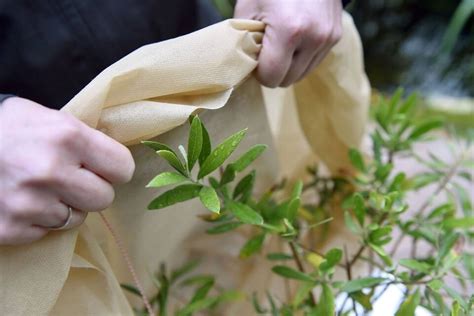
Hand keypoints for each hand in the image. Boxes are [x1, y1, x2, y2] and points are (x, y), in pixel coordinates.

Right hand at [0, 97, 134, 244]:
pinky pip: (46, 232)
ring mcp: (29, 204)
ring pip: (77, 218)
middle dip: (92, 190)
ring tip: (40, 188)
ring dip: (64, 206)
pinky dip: (38, 221)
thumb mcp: (50, 118)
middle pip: (104, 198)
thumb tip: (116, 162)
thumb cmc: (8, 127)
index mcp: (67, 137)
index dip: (114, 168)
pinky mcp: (10, 228)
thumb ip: (86, 140)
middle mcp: (50, 171)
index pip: (123, 168)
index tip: (103, 167)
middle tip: (71, 179)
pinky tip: (21, 201)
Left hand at [234, 0, 342, 86]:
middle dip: (274, 70)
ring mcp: (328, 37)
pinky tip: (294, 39)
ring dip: (288, 66)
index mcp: (289, 31)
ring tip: (280, 43)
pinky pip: (314, 61)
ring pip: (302, 74)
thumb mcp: (248, 8)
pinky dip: (301, 57)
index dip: (259, 72)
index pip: (272, 77)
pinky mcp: (336, 36)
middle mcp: (314, 37)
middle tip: (266, 50)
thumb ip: (244, 41)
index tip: (255, 57)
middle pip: (288, 80)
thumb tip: (244, 66)